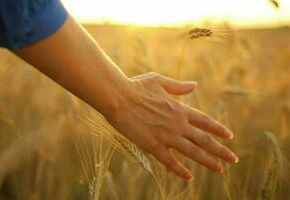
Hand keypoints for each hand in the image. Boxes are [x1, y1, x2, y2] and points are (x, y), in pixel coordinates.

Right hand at [105, 72, 237, 180]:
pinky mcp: (153, 145)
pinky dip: (180, 171)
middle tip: (233, 159)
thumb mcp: (159, 81)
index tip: (230, 136)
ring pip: (192, 152)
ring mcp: (167, 136)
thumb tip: (194, 85)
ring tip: (220, 170)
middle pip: (204, 140)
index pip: (205, 121)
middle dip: (220, 150)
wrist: (118, 97)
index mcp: (179, 109)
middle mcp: (177, 124)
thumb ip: (178, 87)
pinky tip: (189, 177)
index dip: (218, 129)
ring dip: (208, 162)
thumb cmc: (136, 86)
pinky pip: (170, 162)